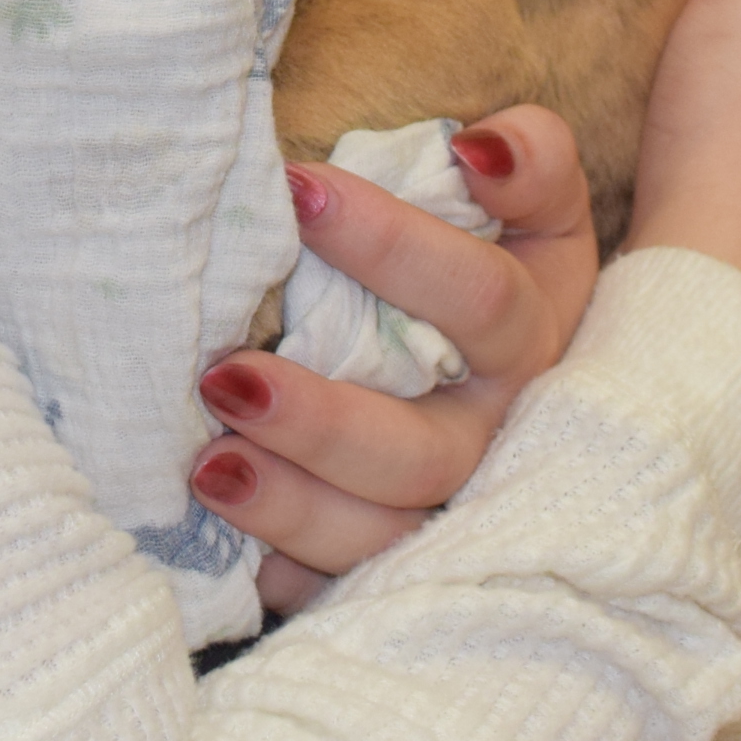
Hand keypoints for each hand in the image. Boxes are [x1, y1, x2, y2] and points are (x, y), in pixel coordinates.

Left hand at [186, 104, 599, 616]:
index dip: (397, 246)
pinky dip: (280, 571)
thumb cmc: (489, 265)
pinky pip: (339, 592)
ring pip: (379, 536)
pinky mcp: (398, 565)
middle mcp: (498, 434)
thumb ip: (529, 159)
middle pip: (422, 452)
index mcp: (534, 333)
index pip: (480, 299)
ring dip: (289, 504)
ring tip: (206, 467)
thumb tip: (481, 148)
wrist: (507, 375)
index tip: (298, 191)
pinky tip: (221, 543)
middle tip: (224, 376)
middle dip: (322, 421)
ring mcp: (450, 513)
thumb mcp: (532, 208)